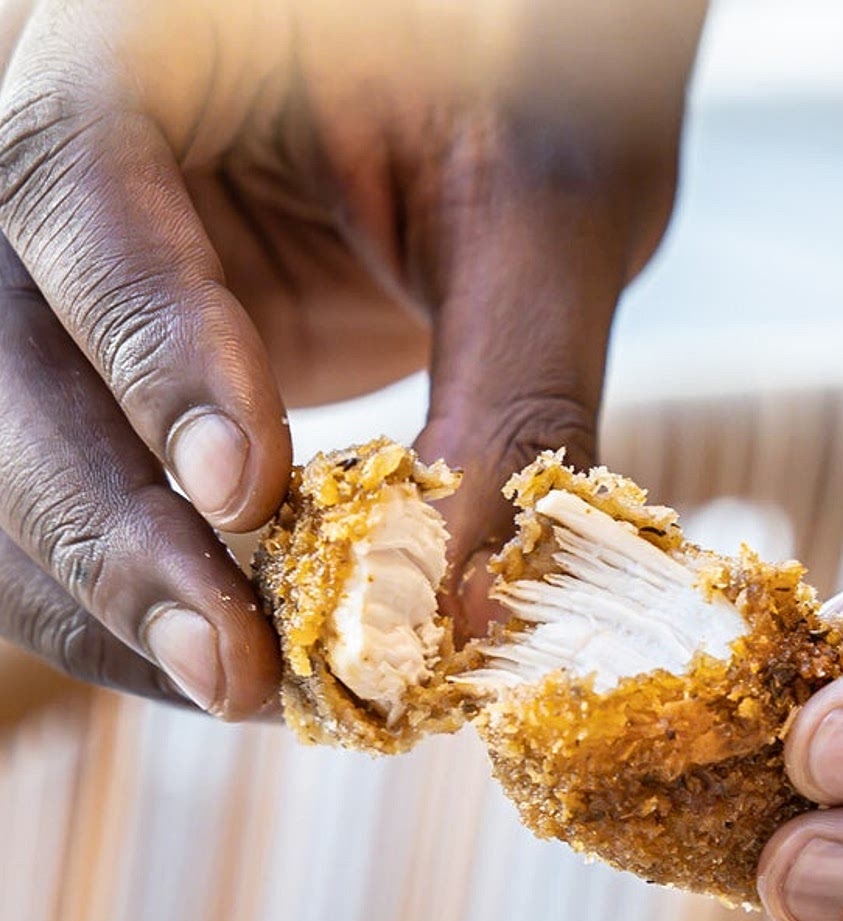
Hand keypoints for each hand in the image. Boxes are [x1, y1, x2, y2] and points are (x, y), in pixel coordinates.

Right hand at [0, 0, 701, 715]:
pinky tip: (234, 655)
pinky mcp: (108, 370)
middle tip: (235, 665)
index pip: (80, 181)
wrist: (497, 95)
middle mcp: (70, 157)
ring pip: (8, 453)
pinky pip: (77, 491)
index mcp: (151, 39)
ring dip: (110, 595)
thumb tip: (460, 615)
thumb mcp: (543, 213)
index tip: (242, 497)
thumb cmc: (529, 101)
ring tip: (244, 689)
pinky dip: (140, 591)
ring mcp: (70, 278)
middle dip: (111, 528)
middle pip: (6, 350)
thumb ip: (513, 395)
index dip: (150, 352)